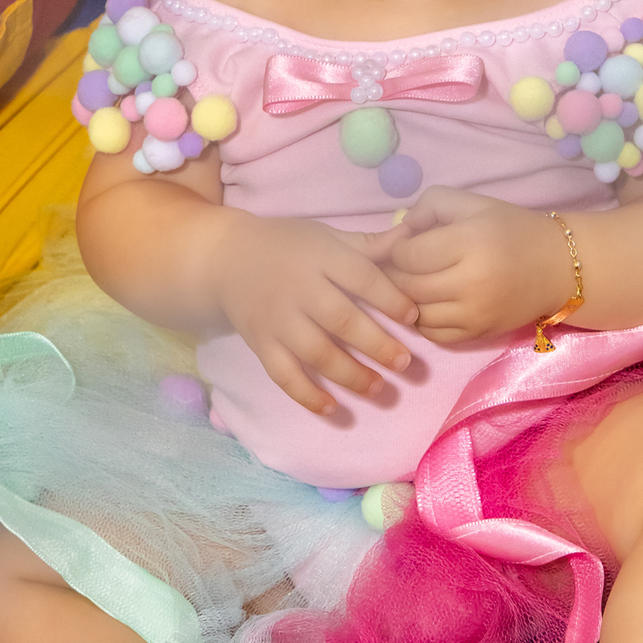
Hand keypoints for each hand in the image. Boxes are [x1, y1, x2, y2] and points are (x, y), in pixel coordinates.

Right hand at [211, 212, 419, 414]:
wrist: (228, 259)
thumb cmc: (290, 245)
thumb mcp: (328, 235)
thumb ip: (370, 244)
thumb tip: (413, 239)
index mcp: (320, 255)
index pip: (361, 277)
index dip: (389, 298)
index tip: (414, 318)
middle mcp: (298, 288)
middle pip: (341, 320)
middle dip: (376, 344)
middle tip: (404, 363)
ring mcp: (277, 319)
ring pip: (315, 352)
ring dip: (349, 374)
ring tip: (378, 388)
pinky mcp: (260, 344)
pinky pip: (283, 375)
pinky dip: (306, 395)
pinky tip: (332, 408)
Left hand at [382, 188, 574, 343]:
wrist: (557, 267)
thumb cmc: (513, 229)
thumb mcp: (475, 203)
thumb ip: (432, 204)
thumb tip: (402, 228)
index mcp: (470, 241)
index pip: (410, 254)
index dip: (398, 248)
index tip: (405, 243)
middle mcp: (471, 281)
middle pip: (409, 285)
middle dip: (395, 274)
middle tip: (397, 264)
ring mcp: (474, 313)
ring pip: (416, 313)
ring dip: (406, 299)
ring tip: (411, 283)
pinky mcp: (478, 333)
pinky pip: (433, 334)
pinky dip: (422, 320)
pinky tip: (429, 303)